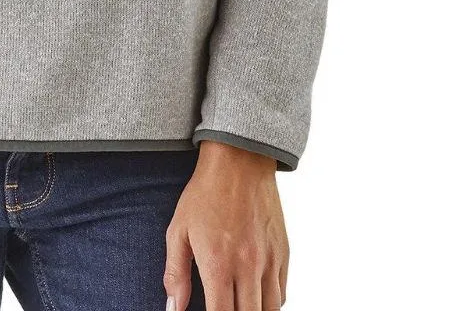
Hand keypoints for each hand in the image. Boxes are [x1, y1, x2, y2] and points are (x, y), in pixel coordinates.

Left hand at [163, 140, 288, 310]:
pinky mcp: (283, 253)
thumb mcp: (178, 230)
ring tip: (239, 304)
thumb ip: (176, 273)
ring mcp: (269, 261)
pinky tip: (255, 297)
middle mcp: (247, 267)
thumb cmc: (205, 193)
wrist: (238, 161)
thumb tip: (173, 308)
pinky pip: (282, 294)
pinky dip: (270, 303)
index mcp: (218, 264)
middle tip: (224, 307)